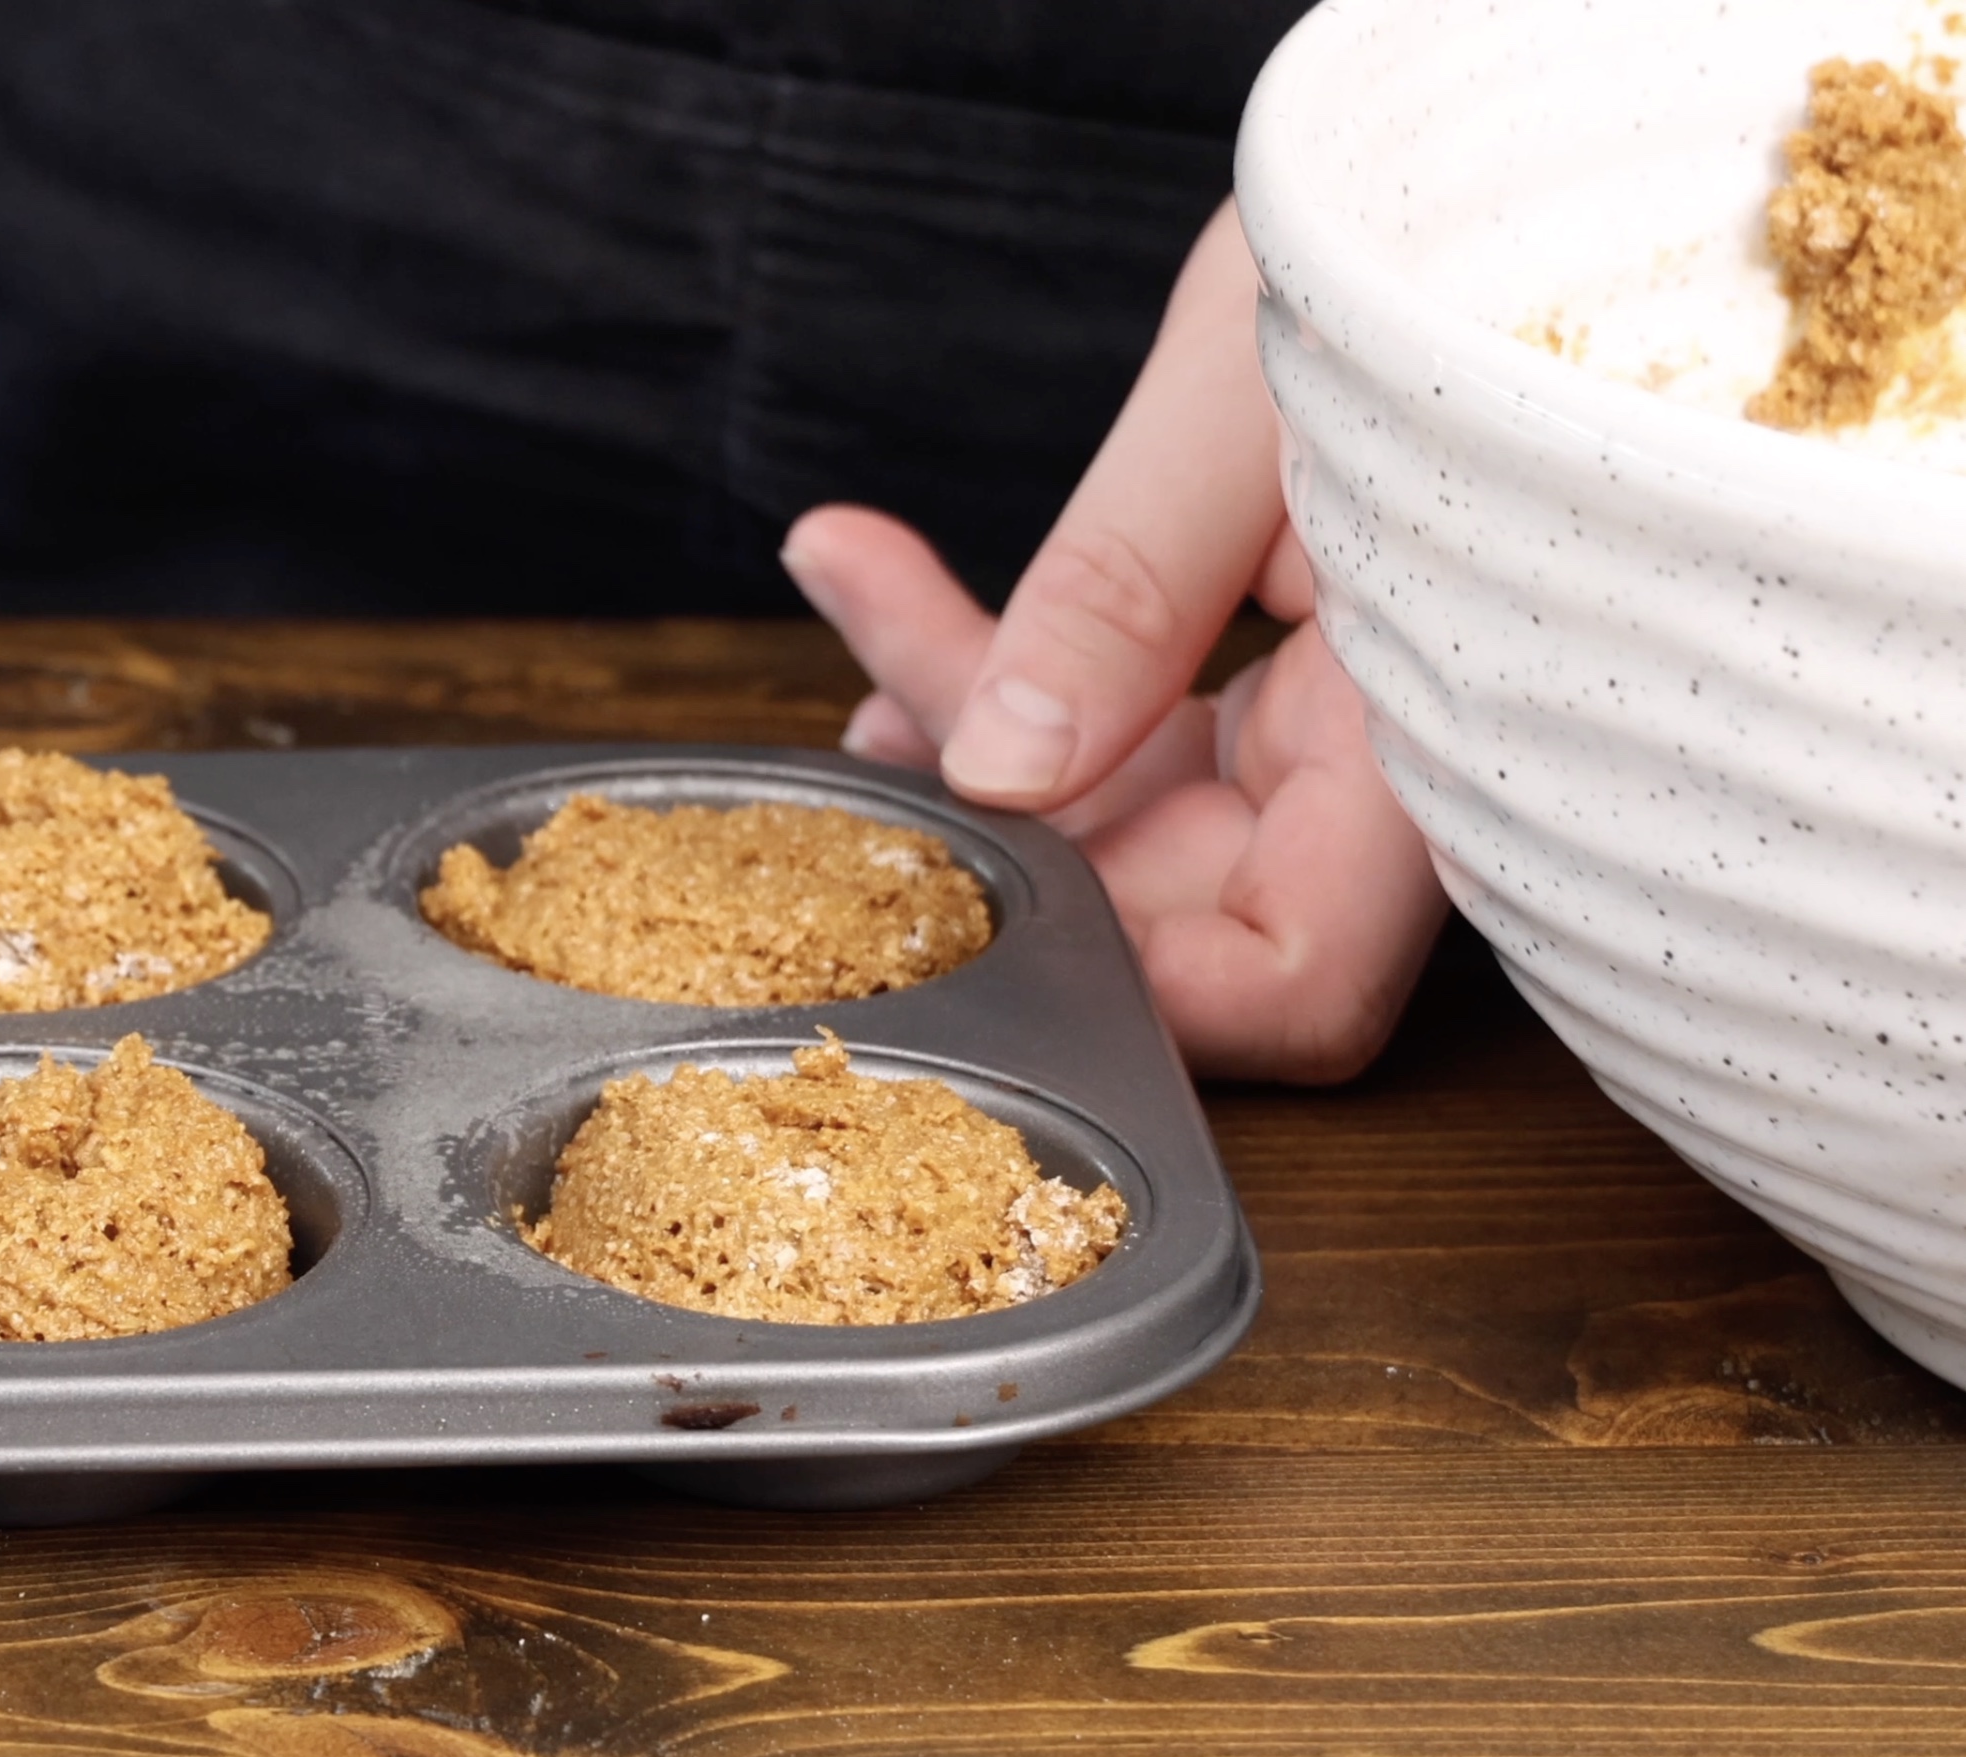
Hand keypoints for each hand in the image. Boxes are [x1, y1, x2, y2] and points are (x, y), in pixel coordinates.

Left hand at [781, 203, 1448, 1083]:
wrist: (1515, 154)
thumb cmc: (1430, 244)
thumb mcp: (1246, 397)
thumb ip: (1122, 593)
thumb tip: (999, 774)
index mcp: (1447, 725)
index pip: (1289, 983)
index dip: (1128, 991)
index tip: (962, 907)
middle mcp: (1415, 755)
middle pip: (1175, 899)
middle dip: (995, 832)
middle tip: (852, 723)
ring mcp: (1361, 718)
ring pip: (1134, 808)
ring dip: (977, 729)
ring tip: (854, 592)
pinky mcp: (1314, 665)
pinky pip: (1151, 724)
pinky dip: (1027, 677)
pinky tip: (900, 600)